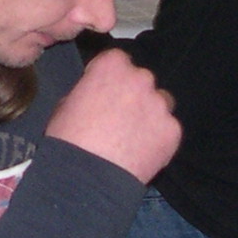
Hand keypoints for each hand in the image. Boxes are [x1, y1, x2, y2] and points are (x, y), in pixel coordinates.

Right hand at [44, 49, 178, 182]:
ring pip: (160, 103)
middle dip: (133, 94)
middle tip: (119, 118)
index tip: (103, 92)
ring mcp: (160, 104)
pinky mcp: (173, 130)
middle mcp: (141, 78)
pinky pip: (168, 128)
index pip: (117, 60)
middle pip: (142, 80)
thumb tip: (95, 96)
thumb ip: (88, 91)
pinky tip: (142, 152)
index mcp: (111, 66)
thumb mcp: (65, 104)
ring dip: (150, 113)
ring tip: (133, 137)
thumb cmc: (68, 139)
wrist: (87, 177)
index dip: (110, 77)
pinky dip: (159, 137)